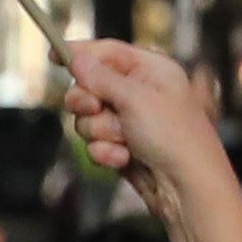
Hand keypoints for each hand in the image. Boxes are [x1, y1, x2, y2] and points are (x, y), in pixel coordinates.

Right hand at [56, 34, 227, 203]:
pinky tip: (125, 159)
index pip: (109, 52)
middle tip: (94, 108)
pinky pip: (95, 143)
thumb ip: (102, 78)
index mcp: (152, 71)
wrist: (188, 188)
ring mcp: (131, 122)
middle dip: (88, 101)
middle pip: (91, 86)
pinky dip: (106, 152)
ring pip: (88, 118)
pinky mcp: (123, 148)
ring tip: (123, 141)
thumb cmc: (174, 137)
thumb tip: (77, 58)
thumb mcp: (136, 98)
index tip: (53, 55)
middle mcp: (141, 93)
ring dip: (100, 132)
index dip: (81, 52)